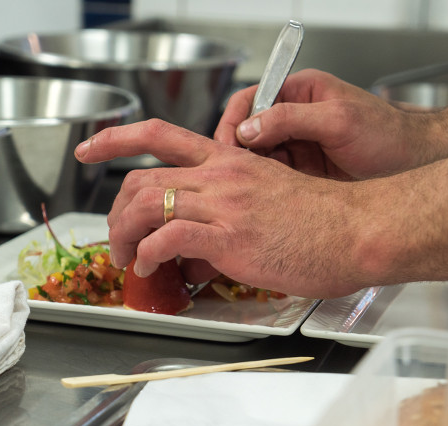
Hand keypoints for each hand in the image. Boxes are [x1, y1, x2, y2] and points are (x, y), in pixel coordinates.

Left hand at [76, 119, 370, 297]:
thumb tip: (198, 243)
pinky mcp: (230, 237)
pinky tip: (151, 269)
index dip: (115, 138)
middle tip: (114, 237)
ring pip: (146, 205)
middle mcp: (220, 177)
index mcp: (229, 162)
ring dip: (123, 235)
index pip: (160, 135)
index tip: (89, 147)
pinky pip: (168, 239)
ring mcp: (224, 205)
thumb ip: (229, 210)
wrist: (358, 230)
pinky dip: (148, 256)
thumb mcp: (270, 200)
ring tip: (126, 258)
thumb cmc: (323, 222)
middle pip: (141, 178)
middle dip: (114, 211)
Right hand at [214, 69, 438, 178]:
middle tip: (231, 175)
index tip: (226, 146)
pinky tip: (262, 199)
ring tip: (245, 190)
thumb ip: (292, 119)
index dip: (234, 123)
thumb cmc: (388, 135)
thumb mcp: (340, 121)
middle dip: (236, 153)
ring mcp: (297, 145)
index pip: (251, 100)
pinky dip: (263, 187)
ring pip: (256, 157)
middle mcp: (294, 117)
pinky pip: (272, 177)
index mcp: (300, 93)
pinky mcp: (302, 171)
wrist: (414, 165)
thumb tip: (250, 128)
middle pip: (247, 131)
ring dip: (249, 173)